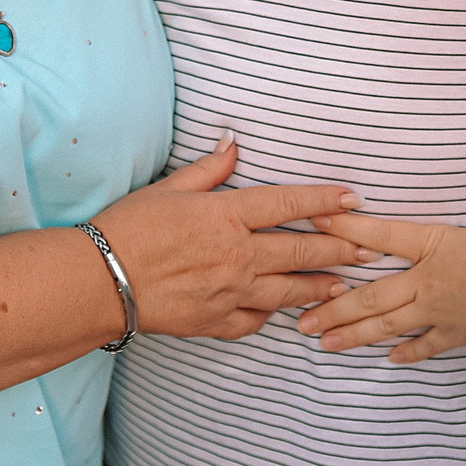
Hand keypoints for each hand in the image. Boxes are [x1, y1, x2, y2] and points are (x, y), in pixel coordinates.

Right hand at [90, 138, 367, 339]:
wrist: (98, 281)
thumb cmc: (127, 228)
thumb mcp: (168, 189)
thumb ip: (207, 170)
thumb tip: (233, 144)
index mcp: (226, 216)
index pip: (288, 203)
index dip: (324, 201)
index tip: (353, 200)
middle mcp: (237, 255)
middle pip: (301, 250)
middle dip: (339, 249)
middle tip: (367, 250)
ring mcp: (230, 292)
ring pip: (288, 291)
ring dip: (319, 287)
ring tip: (342, 286)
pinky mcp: (215, 322)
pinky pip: (254, 321)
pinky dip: (271, 316)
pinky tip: (284, 313)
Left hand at [302, 167, 465, 362]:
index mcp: (433, 247)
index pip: (382, 236)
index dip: (347, 228)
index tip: (316, 223)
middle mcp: (425, 281)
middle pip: (370, 295)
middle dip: (333, 308)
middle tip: (302, 321)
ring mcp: (435, 310)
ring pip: (385, 324)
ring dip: (353, 335)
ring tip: (323, 344)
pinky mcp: (453, 333)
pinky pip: (425, 344)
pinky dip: (409, 352)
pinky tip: (391, 360)